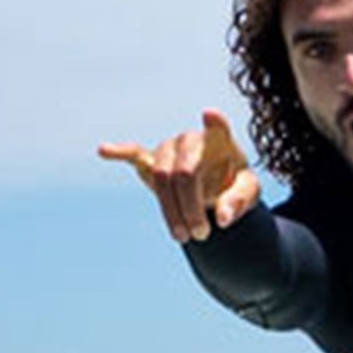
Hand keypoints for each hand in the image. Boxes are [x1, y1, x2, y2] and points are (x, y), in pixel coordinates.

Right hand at [98, 109, 261, 244]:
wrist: (215, 188)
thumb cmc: (234, 185)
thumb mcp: (248, 193)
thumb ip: (239, 201)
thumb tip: (222, 218)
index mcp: (220, 140)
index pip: (218, 128)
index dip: (215, 123)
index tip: (209, 115)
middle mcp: (192, 139)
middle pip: (184, 172)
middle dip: (191, 206)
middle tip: (202, 234)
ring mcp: (169, 147)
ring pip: (162, 179)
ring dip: (171, 210)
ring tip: (183, 237)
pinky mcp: (151, 159)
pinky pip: (133, 153)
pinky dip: (119, 152)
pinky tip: (104, 150)